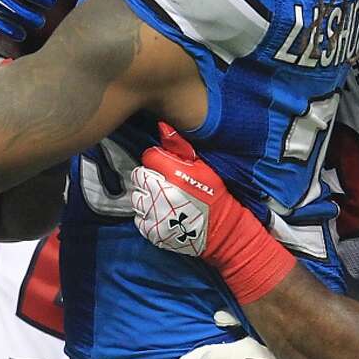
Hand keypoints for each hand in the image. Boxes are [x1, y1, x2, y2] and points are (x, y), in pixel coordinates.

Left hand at [130, 124, 295, 303]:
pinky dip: (147, 217)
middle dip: (149, 177)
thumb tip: (162, 126)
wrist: (222, 230)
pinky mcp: (154, 232)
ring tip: (163, 200)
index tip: (165, 167)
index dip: (157, 160)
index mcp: (176, 174)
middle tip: (164, 184)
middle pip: (139, 176)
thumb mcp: (204, 167)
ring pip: (137, 197)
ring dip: (147, 197)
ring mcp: (157, 214)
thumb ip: (180, 147)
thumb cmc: (214, 195)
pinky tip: (162, 214)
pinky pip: (139, 219)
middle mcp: (163, 193)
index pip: (149, 156)